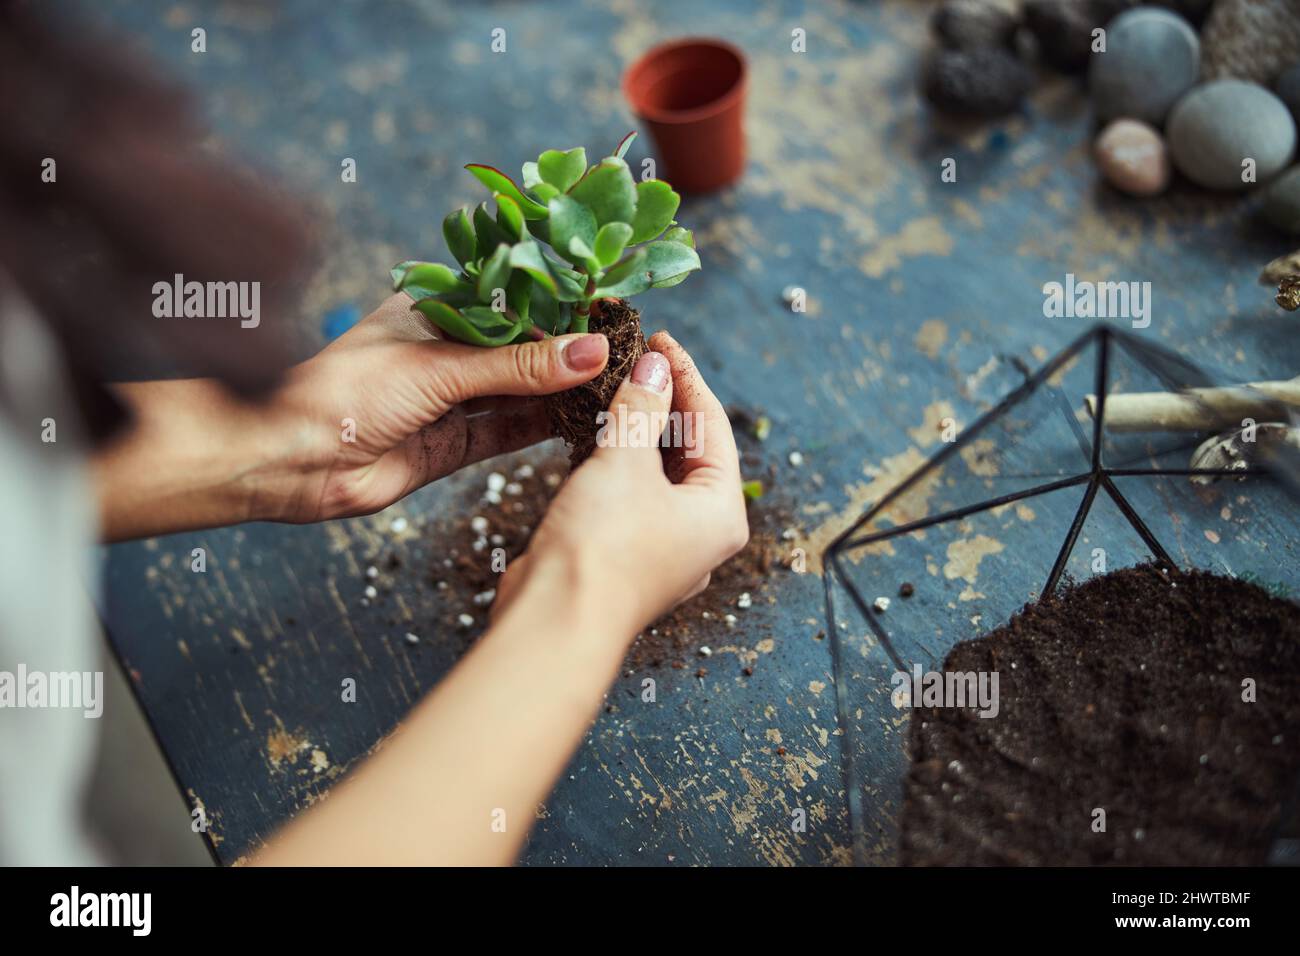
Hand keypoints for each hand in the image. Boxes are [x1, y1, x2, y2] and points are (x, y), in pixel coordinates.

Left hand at [95, 294, 608, 538]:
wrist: (291, 462)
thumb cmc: (346, 393)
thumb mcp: (440, 368)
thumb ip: (519, 366)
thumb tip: (592, 352)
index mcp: (436, 309)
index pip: (514, 298)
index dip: (562, 302)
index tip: (611, 304)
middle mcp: (448, 350)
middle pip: (524, 347)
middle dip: (570, 350)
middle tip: (627, 349)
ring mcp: (453, 399)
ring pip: (522, 390)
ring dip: (564, 390)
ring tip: (619, 385)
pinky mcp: (454, 444)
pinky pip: (511, 431)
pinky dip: (546, 427)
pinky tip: (586, 419)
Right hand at [493, 331, 748, 636]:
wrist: (554, 621)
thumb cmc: (601, 546)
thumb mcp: (624, 462)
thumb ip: (642, 407)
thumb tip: (655, 364)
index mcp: (721, 512)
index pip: (713, 425)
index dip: (685, 375)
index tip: (658, 338)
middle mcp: (702, 532)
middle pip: (691, 448)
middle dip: (664, 400)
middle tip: (635, 357)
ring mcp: (665, 547)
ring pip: (659, 472)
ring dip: (638, 428)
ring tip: (614, 385)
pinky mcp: (627, 554)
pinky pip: (632, 494)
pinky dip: (619, 460)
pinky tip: (596, 433)